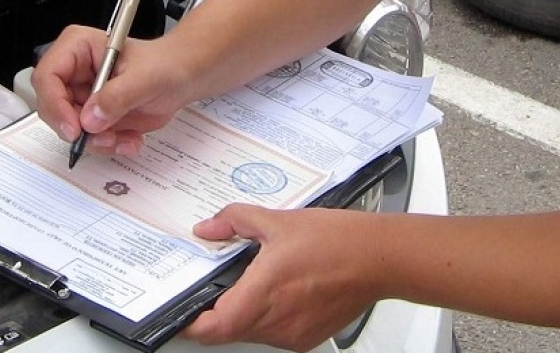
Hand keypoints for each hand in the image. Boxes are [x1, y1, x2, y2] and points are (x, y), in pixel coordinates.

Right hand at [32, 25, 193, 155]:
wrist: (182, 77)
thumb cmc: (166, 63)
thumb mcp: (146, 77)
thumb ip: (117, 96)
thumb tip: (90, 118)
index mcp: (78, 47)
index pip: (47, 76)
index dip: (54, 104)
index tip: (74, 128)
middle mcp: (74, 72)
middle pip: (52, 107)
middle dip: (78, 129)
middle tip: (105, 137)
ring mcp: (82, 96)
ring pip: (69, 128)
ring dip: (97, 141)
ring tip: (124, 138)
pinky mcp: (92, 116)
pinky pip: (88, 138)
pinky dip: (108, 145)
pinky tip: (130, 139)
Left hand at [184, 204, 380, 351]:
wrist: (380, 258)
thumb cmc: (337, 241)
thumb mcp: (278, 221)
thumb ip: (235, 221)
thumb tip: (209, 228)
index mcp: (264, 293)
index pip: (213, 327)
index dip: (189, 324)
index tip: (179, 312)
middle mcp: (277, 321)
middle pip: (227, 331)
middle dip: (214, 313)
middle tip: (211, 288)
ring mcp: (292, 334)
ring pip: (249, 334)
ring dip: (240, 315)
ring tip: (251, 284)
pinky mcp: (306, 338)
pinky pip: (272, 334)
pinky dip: (264, 318)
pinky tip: (276, 292)